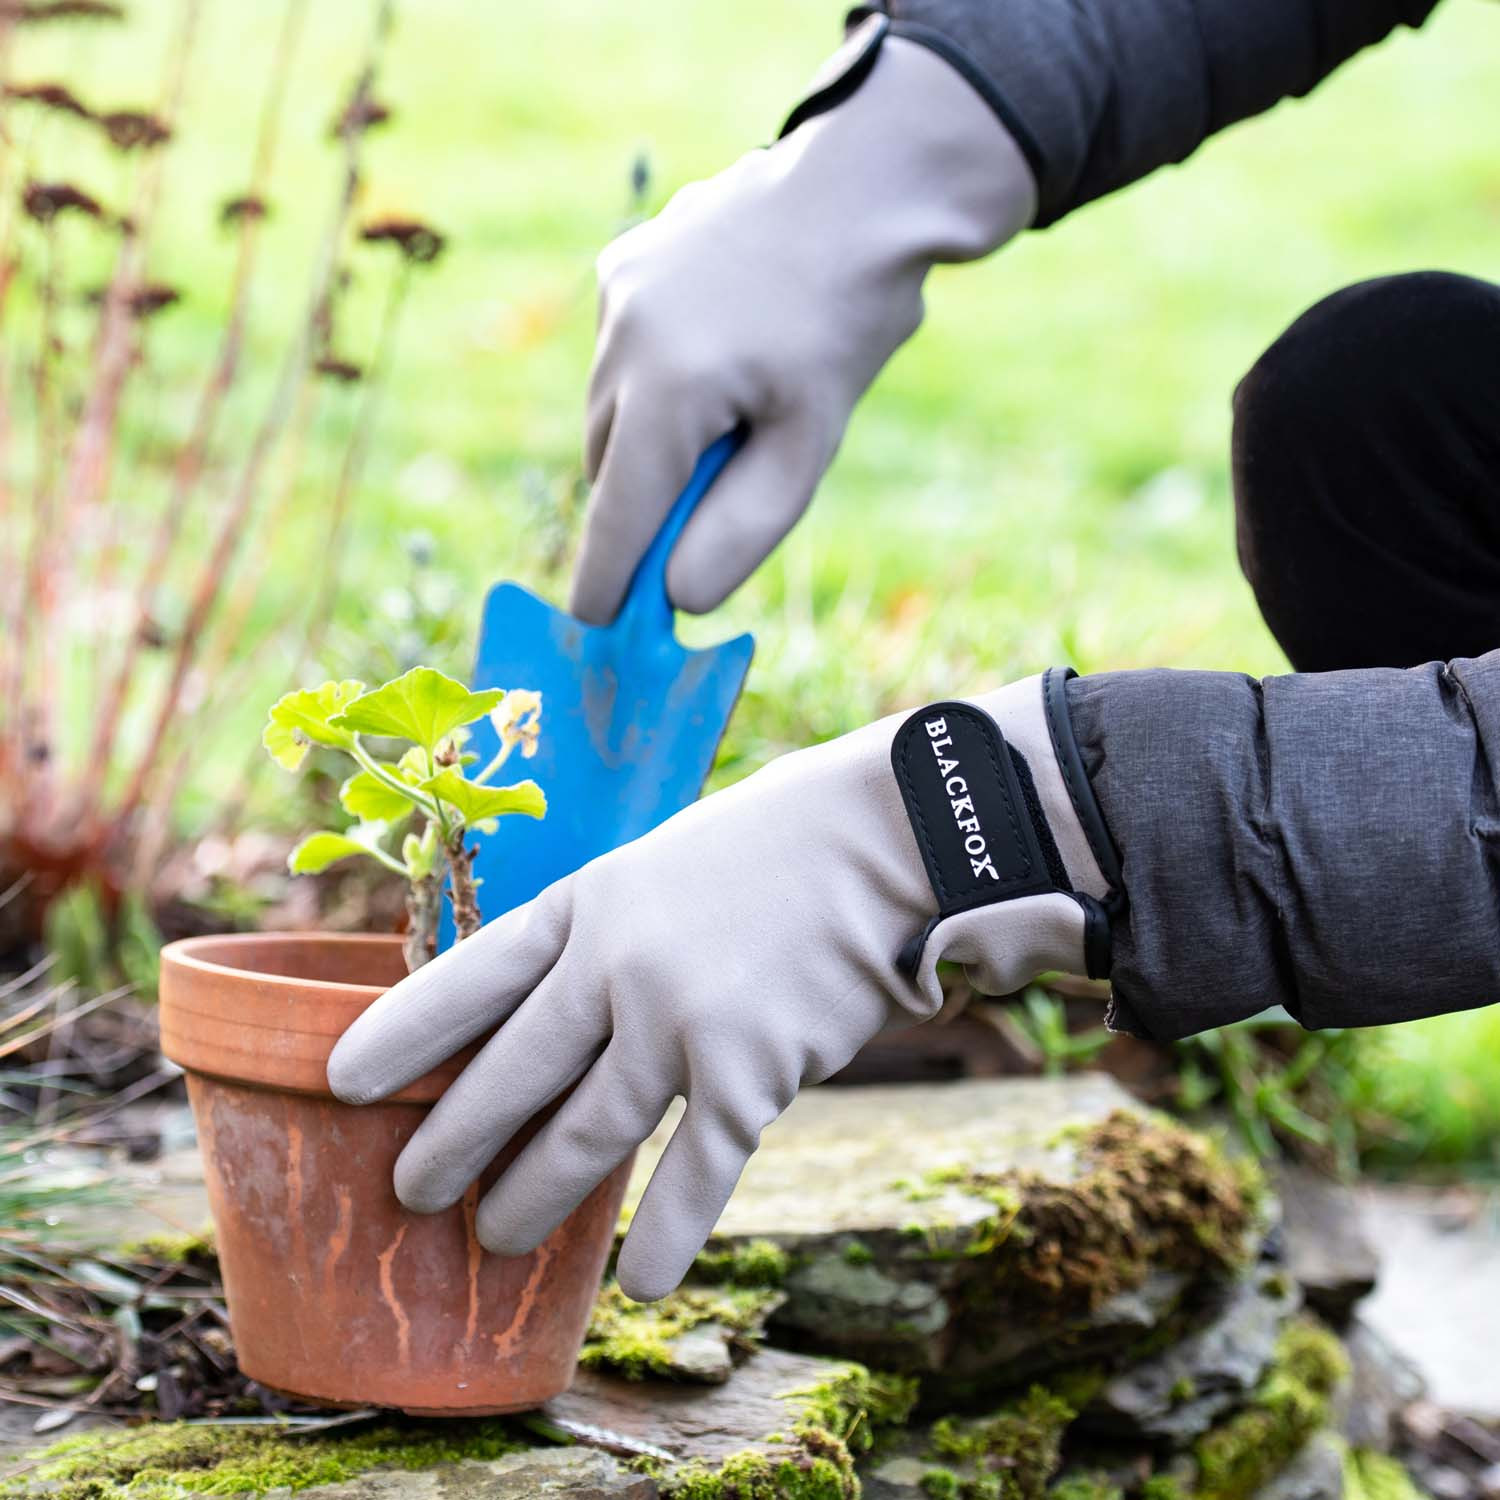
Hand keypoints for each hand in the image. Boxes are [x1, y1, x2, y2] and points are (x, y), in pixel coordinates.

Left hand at [327, 672, 1117, 1301]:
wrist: (885, 834)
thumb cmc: (774, 845)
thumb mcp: (663, 863)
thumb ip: (607, 933)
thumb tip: (560, 1017)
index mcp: (589, 902)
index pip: (471, 977)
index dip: (402, 1033)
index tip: (343, 1081)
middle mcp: (618, 965)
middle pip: (512, 1076)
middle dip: (452, 1142)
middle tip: (410, 1192)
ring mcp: (682, 1020)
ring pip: (587, 1136)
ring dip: (534, 1199)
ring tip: (497, 1238)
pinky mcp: (754, 1071)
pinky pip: (695, 1171)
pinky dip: (666, 1232)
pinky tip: (639, 1282)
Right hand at [569, 37, 1036, 624]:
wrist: (864, 188)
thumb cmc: (846, 322)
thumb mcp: (808, 444)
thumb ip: (739, 531)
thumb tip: (675, 596)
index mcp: (668, 391)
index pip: (619, 515)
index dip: (605, 580)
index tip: (594, 626)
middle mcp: (622, 339)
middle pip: (609, 465)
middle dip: (645, 500)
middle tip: (703, 507)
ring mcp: (615, 292)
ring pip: (611, 407)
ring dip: (649, 435)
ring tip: (728, 406)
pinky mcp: (622, 261)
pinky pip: (621, 350)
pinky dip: (653, 375)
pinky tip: (716, 348)